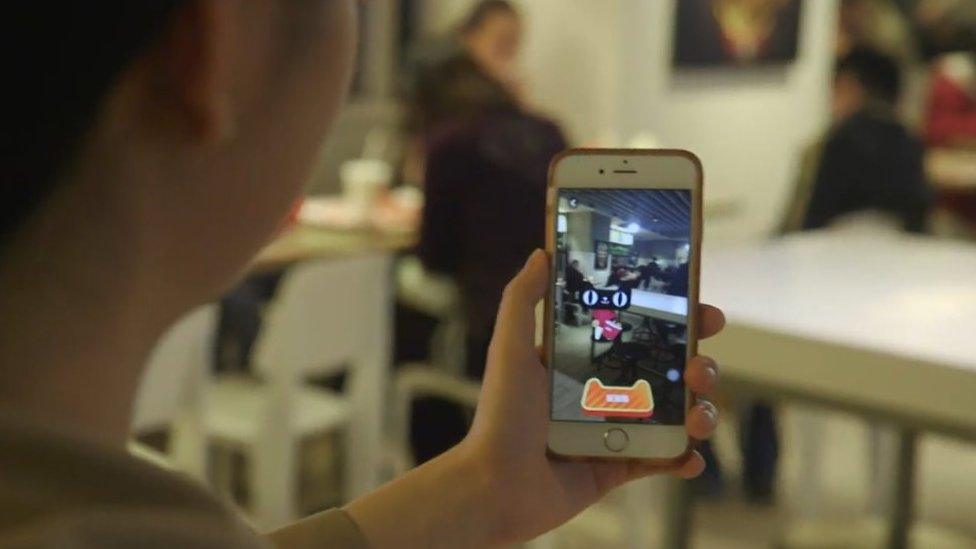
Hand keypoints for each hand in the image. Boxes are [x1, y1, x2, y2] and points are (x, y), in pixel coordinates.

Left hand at [459, 249, 724, 544]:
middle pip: (668, 369)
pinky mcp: (619, 466)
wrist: (495, 486)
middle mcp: (603, 391)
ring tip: (698, 415)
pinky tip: (690, 456)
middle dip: (699, 364)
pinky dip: (684, 458)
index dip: (675, 319)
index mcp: (583, 359)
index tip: (701, 311)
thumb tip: (541, 252)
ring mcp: (615, 429)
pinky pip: (663, 460)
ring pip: (675, 414)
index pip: (638, 330)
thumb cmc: (501, 416)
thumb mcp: (509, 349)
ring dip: (700, 410)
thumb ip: (522, 298)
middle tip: (701, 366)